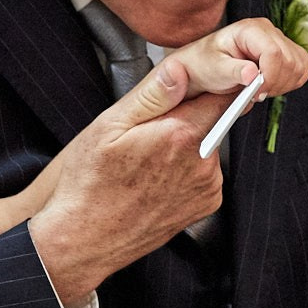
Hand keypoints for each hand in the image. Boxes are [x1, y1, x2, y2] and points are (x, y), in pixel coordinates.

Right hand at [29, 61, 227, 304]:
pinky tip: (158, 178)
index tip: (192, 86)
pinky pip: (206, 173)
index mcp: (180, 135)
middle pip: (214, 119)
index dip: (208, 84)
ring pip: (210, 145)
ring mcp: (208, 187)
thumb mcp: (109, 127)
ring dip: (189, 144)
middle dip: (189, 116)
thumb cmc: (90, 184)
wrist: (86, 239)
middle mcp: (203, 162)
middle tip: (150, 131)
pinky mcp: (207, 205)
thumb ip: (151, 95)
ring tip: (149, 160)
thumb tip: (182, 68)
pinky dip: (189, 169)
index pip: (221, 92)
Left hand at [168, 19, 307, 99]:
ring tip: (261, 89)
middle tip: (255, 93)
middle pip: (290, 61)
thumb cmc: (206, 63)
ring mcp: (279, 40)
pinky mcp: (286, 52)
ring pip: (300, 65)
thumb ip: (233, 71)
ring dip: (283, 84)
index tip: (256, 92)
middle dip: (275, 83)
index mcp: (250, 29)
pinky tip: (271, 86)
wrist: (204, 64)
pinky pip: (303, 68)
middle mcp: (268, 31)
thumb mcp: (214, 68)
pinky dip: (291, 82)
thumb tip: (252, 74)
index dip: (269, 77)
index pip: (274, 53)